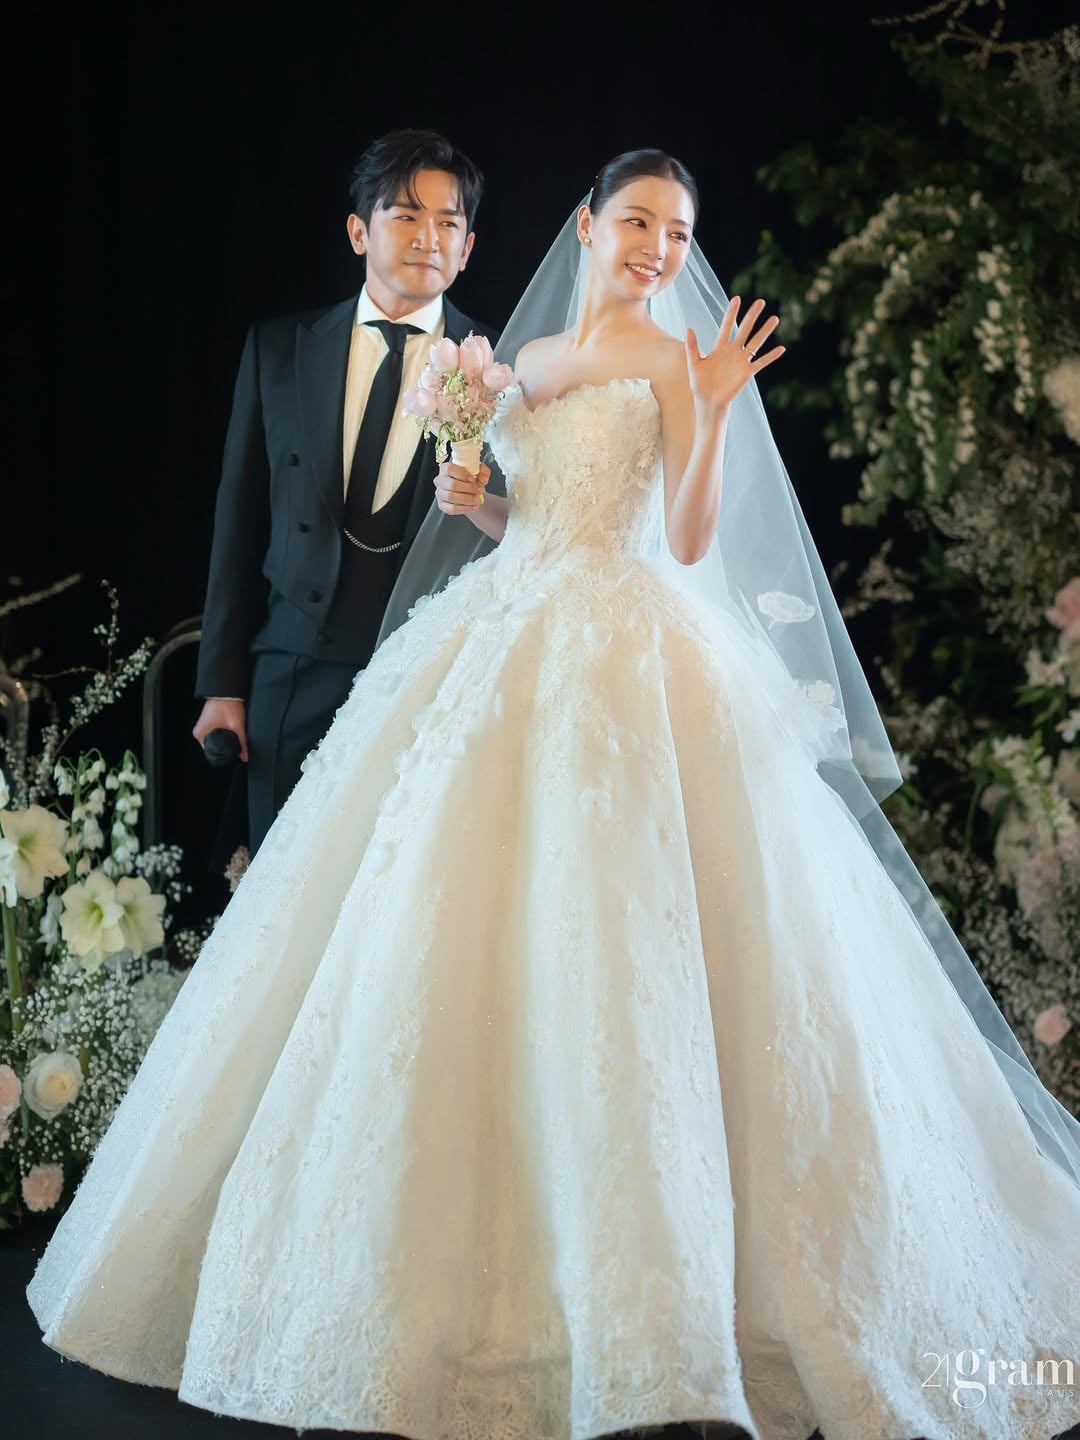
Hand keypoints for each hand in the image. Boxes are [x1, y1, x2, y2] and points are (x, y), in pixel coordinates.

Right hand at [193, 698, 248, 761]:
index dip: (223, 754)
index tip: (232, 753)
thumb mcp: (237, 726)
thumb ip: (242, 743)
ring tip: (232, 733)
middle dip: (224, 747)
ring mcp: (201, 726)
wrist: (226, 690)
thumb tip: (245, 757)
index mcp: (201, 735)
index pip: (211, 753)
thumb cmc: (228, 705)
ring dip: (223, 740)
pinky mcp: (206, 722)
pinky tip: (228, 729)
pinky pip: (213, 733)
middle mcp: (198, 732)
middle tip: (235, 742)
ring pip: (213, 740)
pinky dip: (221, 734)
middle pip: (212, 747)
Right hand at [435, 460, 488, 514]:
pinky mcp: (442, 505)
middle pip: (451, 485)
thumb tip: (482, 479)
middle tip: (479, 491)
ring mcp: (440, 493)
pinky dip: (464, 508)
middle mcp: (440, 480)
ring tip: (477, 500)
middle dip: (468, 489)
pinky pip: (451, 508)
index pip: (450, 469)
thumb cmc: (471, 478)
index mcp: (445, 468)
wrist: (469, 491)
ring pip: (451, 497)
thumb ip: (483, 472)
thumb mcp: (479, 471)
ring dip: (467, 499)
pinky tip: (473, 506)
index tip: (473, 479)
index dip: (463, 474)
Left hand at [686, 296, 785, 412]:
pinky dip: (770, 356)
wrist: (708, 401)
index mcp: (720, 347)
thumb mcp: (694, 364)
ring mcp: (741, 361)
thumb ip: (692, 346)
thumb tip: (688, 328)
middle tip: (761, 301)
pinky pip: (761, 362)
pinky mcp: (747, 372)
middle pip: (745, 329)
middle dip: (752, 316)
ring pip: (756, 342)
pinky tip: (781, 349)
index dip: (732, 313)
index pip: (727, 326)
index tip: (736, 298)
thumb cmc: (700, 383)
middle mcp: (733, 351)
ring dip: (765, 331)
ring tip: (775, 319)